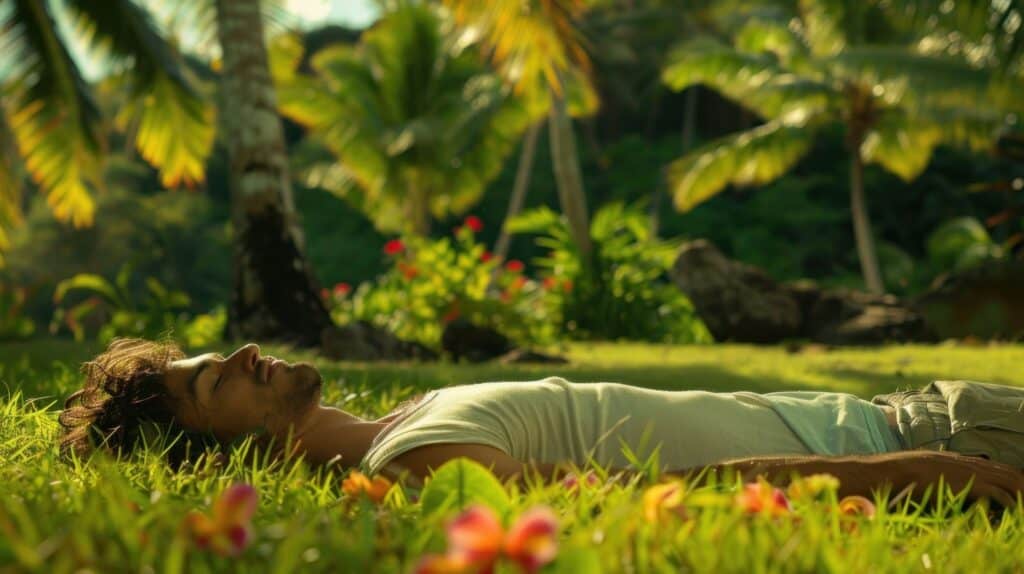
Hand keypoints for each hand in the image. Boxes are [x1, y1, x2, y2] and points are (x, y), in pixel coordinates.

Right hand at [898, 451, 1023, 507]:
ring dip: (1020, 495)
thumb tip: (953, 469)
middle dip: (1021, 486)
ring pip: (1012, 481)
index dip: (1014, 479)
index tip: (1018, 491)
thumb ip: (950, 467)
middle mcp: (978, 465)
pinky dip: (1011, 503)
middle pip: (1013, 474)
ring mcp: (977, 474)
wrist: (905, 469)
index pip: (1003, 468)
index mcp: (970, 461)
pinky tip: (1013, 511)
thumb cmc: (916, 470)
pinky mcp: (974, 485)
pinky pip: (1001, 494)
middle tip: (1022, 501)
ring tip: (1021, 509)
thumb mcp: (937, 465)